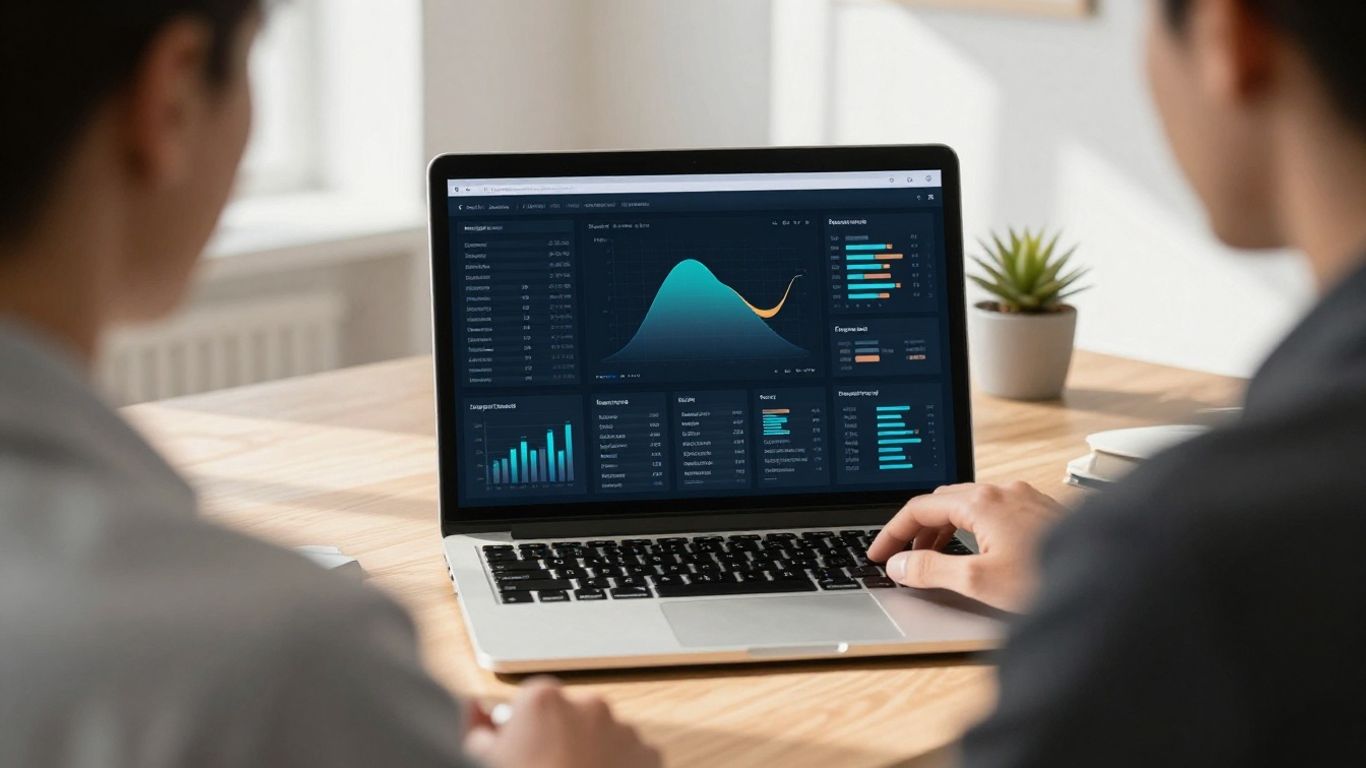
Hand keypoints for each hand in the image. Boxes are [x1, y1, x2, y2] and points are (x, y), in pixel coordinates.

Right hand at [464, 678, 660, 767]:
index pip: (534, 703)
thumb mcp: (481, 758)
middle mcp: (588, 705)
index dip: (527, 731)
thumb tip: (475, 712)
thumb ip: (478, 729)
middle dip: (563, 740)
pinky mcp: (650, 757)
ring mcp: (623, 731)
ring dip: (594, 755)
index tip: (524, 754)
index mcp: (543, 700)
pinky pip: (633, 759)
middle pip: (573, 717)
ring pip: (606, 737)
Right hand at [866, 482, 1064, 611]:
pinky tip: (975, 553)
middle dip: (917, 530)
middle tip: (903, 559)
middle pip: (943, 502)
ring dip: (944, 530)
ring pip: (969, 506)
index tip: (879, 554)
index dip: (892, 533)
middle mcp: (1003, 491)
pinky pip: (992, 513)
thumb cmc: (1048, 580)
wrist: (1108, 583)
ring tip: (934, 561)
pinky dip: (970, 529)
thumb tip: (899, 565)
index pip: (919, 508)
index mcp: (982, 501)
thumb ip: (930, 570)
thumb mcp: (978, 581)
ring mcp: (1024, 498)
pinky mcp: (1041, 511)